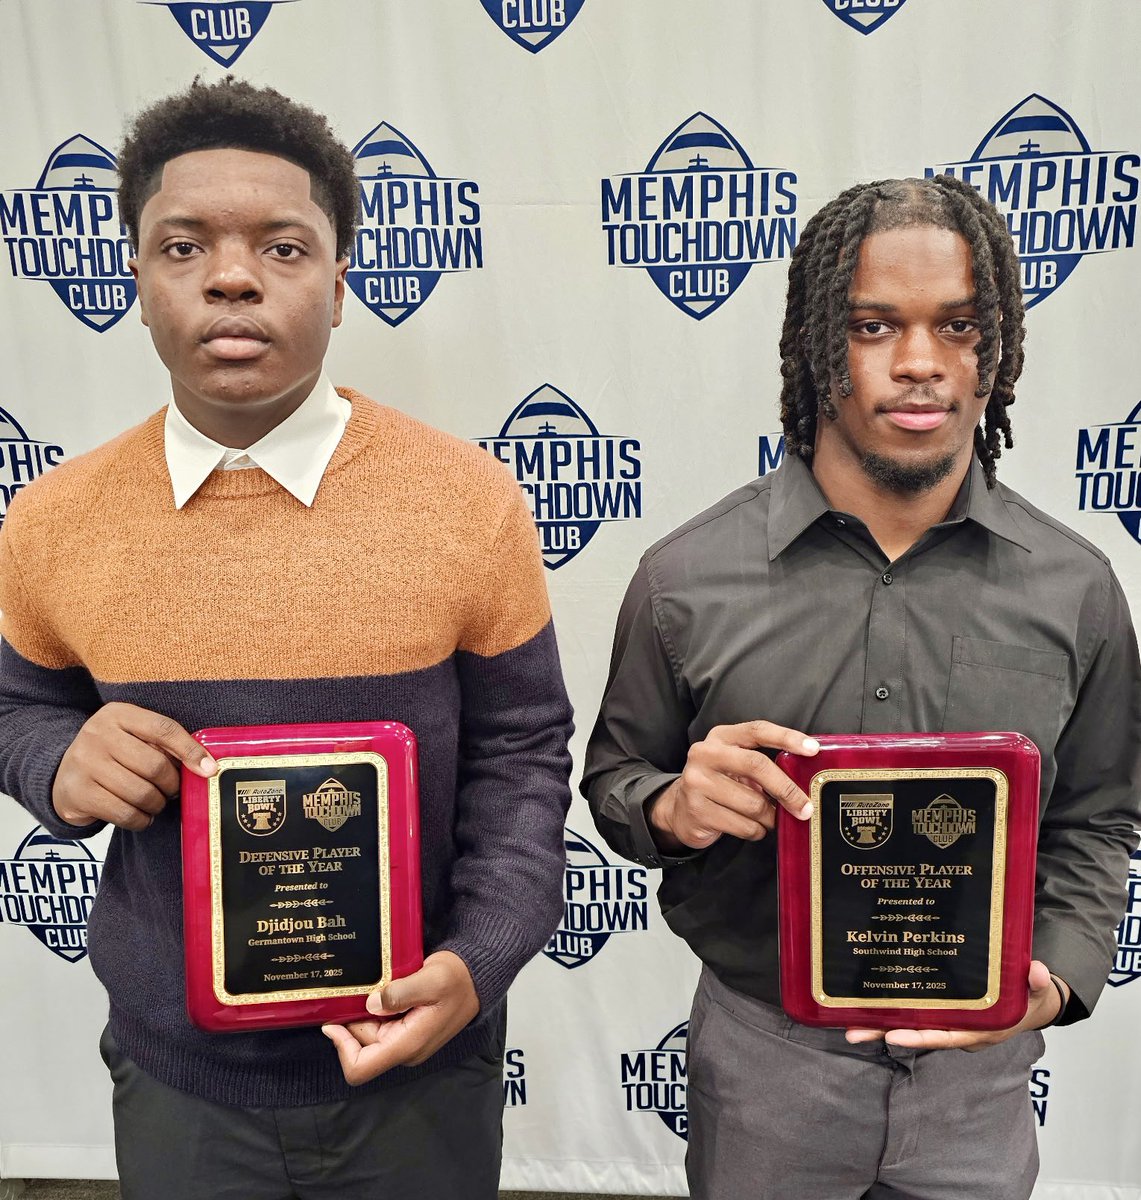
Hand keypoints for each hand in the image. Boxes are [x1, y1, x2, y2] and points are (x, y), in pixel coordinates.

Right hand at [52, 702, 216, 829]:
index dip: (190, 750)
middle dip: (172, 784)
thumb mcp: (133, 738)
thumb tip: (205, 766)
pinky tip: (141, 815)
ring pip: (142, 793)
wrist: (63, 774)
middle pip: (155, 765)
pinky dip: (141, 819)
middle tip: (173, 790)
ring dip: (157, 804)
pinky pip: (124, 813)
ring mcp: (85, 763)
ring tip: (156, 802)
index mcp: (118, 714)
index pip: (164, 729)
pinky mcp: (78, 793)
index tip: (209, 769)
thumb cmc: (112, 755)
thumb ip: (164, 745)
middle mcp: (98, 734)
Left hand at [322, 951, 480, 1085]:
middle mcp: (405, 1050)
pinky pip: (380, 1028)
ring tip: (369, 987)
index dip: (341, 1048)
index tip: (333, 1020)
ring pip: (369, 1037)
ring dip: (363, 1015)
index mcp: (408, 1044)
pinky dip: (373, 1012)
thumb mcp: (431, 979)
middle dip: (352, 1023)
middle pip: (361, 1048)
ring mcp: (407, 1042)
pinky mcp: (408, 1032)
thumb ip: (400, 993)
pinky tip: (380, 991)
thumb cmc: (458, 978)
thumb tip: (371, 1004)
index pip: (360, 1067)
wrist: (477, 977)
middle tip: (353, 991)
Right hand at [647, 721, 817, 851]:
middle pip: (757, 766)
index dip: (787, 737)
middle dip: (787, 789)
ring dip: (769, 817)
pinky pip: (744, 826)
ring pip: (753, 804)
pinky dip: (756, 830)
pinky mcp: (697, 810)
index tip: (813, 749)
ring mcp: (697, 783)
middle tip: (805, 808)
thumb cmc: (719, 784)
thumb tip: (804, 780)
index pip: (757, 730)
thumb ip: (762, 765)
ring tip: (767, 818)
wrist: (678, 809)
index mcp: (720, 737)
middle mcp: (704, 755)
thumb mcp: (735, 765)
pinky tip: (749, 826)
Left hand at [844, 960, 1065, 1050]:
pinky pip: (912, 1012)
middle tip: (852, 1033)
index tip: (894, 1036)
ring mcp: (946, 1021)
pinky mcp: (939, 1010)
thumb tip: (1036, 971)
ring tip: (847, 1025)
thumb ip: (1037, 983)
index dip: (921, 1037)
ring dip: (880, 1024)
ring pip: (909, 1025)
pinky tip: (864, 1004)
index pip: (946, 1036)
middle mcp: (958, 1029)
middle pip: (918, 1034)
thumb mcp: (1036, 990)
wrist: (1029, 998)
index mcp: (980, 1030)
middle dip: (885, 1033)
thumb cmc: (1029, 996)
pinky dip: (890, 1010)